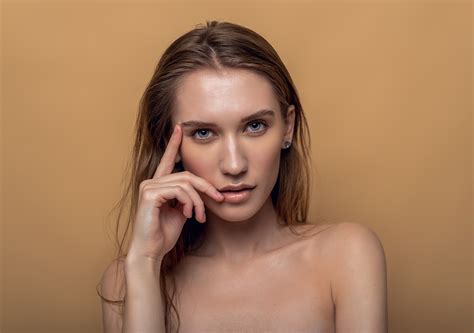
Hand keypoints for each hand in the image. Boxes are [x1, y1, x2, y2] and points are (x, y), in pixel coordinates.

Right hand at [126, 124, 223, 262]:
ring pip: (185, 183)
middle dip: (206, 187)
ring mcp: (149, 187)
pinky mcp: (150, 194)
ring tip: (199, 216)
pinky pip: (180, 191)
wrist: (151, 251)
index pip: (167, 160)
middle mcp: (151, 182)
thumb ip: (187, 198)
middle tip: (219, 199)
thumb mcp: (181, 212)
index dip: (174, 144)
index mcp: (158, 185)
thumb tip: (199, 192)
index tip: (180, 128)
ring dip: (198, 201)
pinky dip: (190, 202)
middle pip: (186, 174)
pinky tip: (189, 215)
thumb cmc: (164, 234)